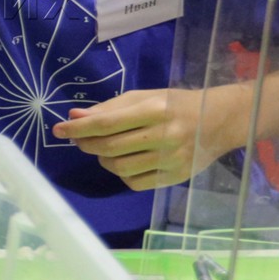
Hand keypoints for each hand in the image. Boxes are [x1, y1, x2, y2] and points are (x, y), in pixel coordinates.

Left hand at [51, 86, 244, 189]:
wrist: (220, 121)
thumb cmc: (177, 104)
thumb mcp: (145, 97)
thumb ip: (109, 108)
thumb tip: (74, 116)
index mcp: (155, 109)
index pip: (107, 123)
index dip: (78, 128)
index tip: (58, 129)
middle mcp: (164, 135)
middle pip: (110, 147)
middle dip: (87, 144)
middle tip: (80, 140)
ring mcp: (171, 159)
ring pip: (119, 168)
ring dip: (102, 160)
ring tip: (105, 150)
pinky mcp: (174, 177)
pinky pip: (134, 183)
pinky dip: (121, 174)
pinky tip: (124, 162)